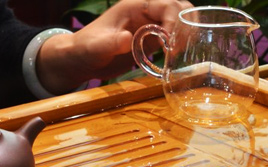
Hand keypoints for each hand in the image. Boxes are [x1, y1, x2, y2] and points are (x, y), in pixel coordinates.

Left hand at [36, 0, 192, 94]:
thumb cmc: (85, 48)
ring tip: (179, 54)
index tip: (170, 43)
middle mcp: (147, 13)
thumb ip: (111, 42)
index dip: (174, 21)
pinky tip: (175, 59)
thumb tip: (128, 39)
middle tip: (180, 48)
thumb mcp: (96, 46)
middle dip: (186, 25)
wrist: (81, 60)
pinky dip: (180, 46)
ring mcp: (152, 26)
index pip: (167, 5)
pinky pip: (174, 38)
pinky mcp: (153, 41)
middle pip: (180, 8)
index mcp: (135, 6)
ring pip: (181, 22)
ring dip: (186, 35)